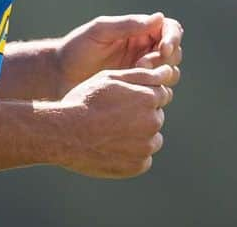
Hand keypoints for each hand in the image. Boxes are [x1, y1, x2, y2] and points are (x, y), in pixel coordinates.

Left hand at [58, 12, 182, 91]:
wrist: (61, 75)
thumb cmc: (77, 48)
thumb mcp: (100, 31)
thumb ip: (128, 25)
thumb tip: (159, 17)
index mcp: (137, 31)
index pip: (169, 29)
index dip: (172, 38)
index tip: (164, 48)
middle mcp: (144, 49)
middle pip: (174, 53)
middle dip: (165, 58)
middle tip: (142, 65)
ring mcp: (142, 71)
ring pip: (170, 73)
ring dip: (161, 75)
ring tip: (136, 76)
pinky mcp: (137, 90)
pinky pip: (157, 90)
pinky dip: (154, 90)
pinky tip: (135, 91)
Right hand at [59, 64, 175, 178]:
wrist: (67, 133)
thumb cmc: (87, 100)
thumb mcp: (111, 78)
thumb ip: (142, 74)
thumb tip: (169, 71)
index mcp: (148, 98)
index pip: (160, 93)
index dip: (141, 93)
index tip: (124, 97)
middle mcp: (152, 122)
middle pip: (155, 115)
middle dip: (141, 113)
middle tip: (113, 114)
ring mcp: (146, 146)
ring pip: (150, 137)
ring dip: (138, 133)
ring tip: (111, 130)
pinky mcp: (139, 165)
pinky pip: (142, 157)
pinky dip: (132, 152)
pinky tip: (111, 145)